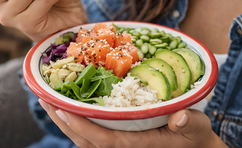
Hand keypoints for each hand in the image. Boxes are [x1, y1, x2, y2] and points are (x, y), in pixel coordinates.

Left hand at [39, 100, 226, 147]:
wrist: (196, 146)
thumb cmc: (196, 136)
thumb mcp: (198, 127)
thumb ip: (190, 122)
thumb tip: (181, 117)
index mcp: (138, 146)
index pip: (103, 141)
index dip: (81, 127)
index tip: (62, 110)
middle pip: (86, 141)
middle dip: (63, 122)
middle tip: (44, 98)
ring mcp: (121, 145)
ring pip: (85, 140)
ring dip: (66, 122)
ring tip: (49, 101)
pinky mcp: (121, 139)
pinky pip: (93, 135)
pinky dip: (78, 122)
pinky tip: (70, 107)